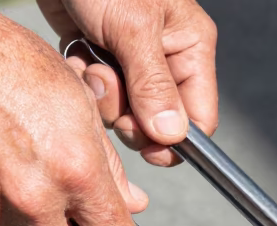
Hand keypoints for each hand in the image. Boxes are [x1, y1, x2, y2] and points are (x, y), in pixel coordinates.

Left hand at [37, 0, 218, 166]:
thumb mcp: (132, 28)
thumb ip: (153, 85)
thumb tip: (172, 136)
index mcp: (190, 47)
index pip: (199, 117)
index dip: (176, 140)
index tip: (148, 147)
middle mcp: (165, 58)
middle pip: (156, 121)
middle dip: (128, 113)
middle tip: (108, 83)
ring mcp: (131, 61)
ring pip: (122, 110)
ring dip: (100, 94)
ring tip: (89, 58)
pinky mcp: (100, 57)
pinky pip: (95, 93)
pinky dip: (82, 80)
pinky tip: (76, 52)